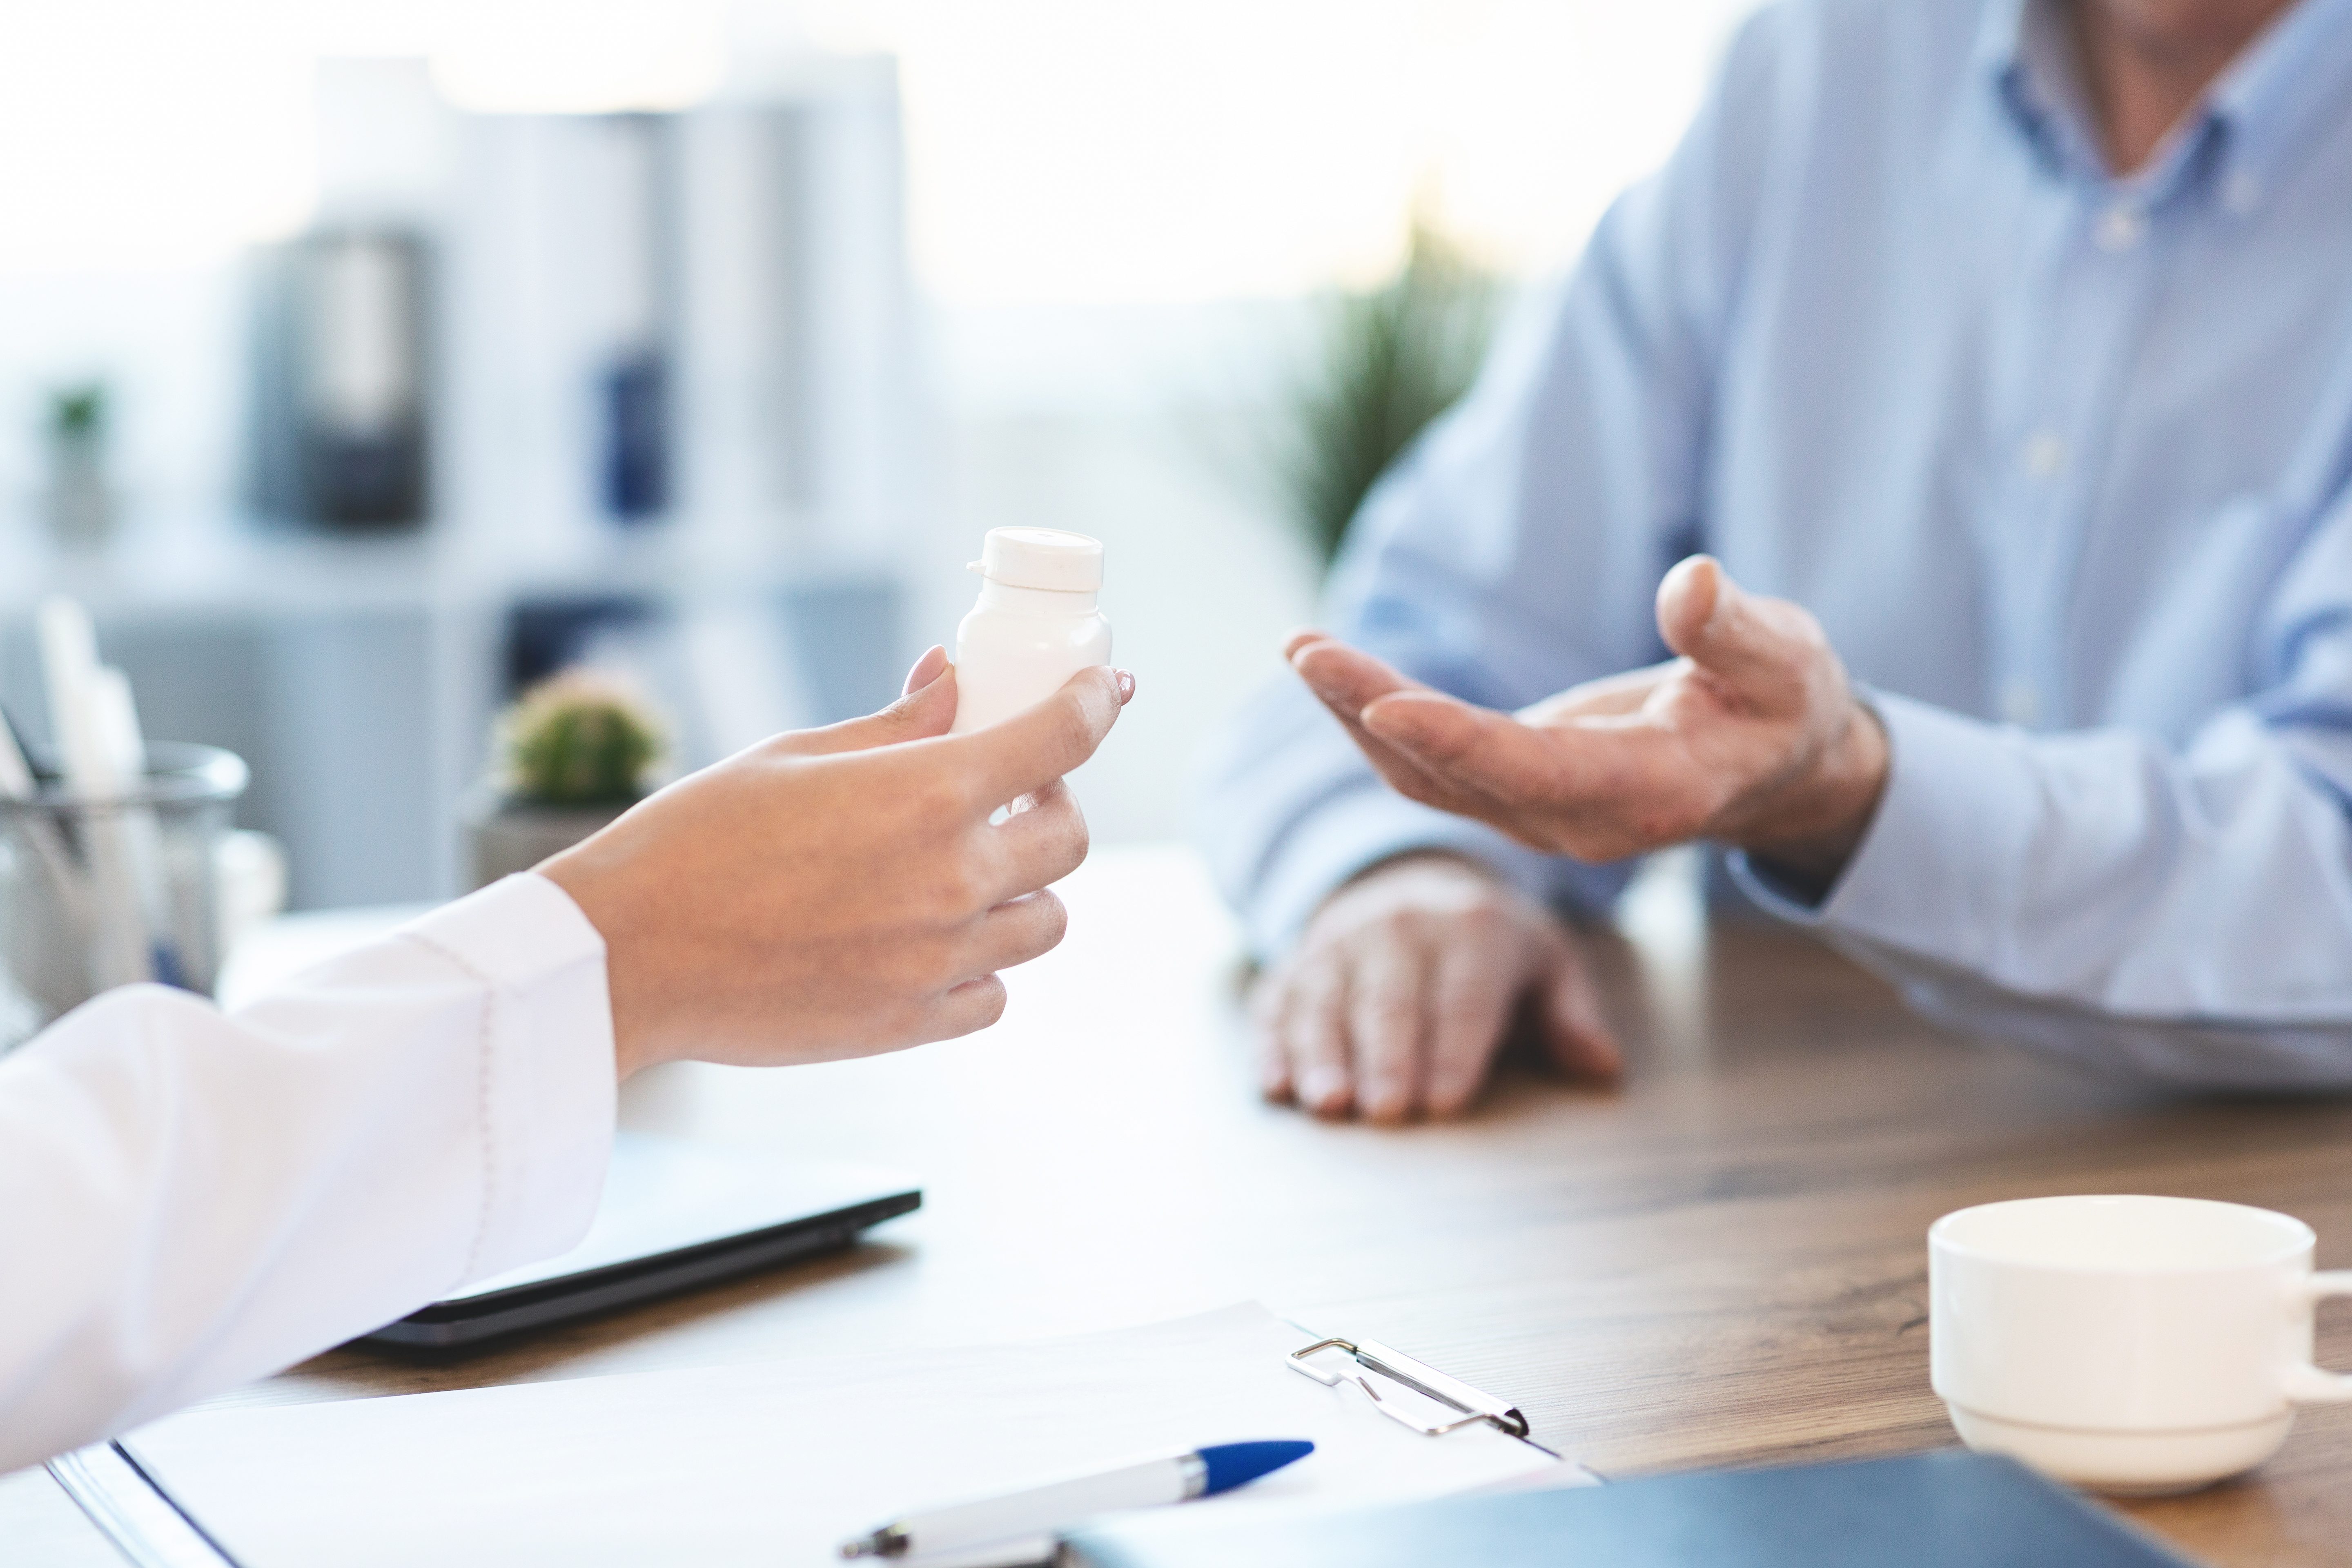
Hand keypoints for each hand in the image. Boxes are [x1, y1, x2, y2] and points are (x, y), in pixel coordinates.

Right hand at [541, 648, 1134, 1077]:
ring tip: (969, 873)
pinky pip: (993, 995)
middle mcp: (951, 879)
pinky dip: (980, 966)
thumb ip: (897, 724)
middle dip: (1053, 806)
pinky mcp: (910, 1022)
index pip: (1061, 738)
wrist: (632, 954)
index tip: (1101, 697)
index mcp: (927, 795)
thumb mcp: (797, 755)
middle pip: (1069, 840)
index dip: (1094, 708)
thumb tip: (954, 675)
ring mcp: (938, 959)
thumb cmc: (698, 840)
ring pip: (1044, 924)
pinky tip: (930, 939)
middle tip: (1013, 795)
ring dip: (1023, 892)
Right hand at [1251, 853, 1619, 1122]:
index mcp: (1471, 926)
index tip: (1446, 1101)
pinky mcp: (1297, 962)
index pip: (1464, 995)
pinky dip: (1271, 1043)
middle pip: (1391, 999)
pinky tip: (1274, 1085)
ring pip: (1327, 1001)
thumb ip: (1570, 1016)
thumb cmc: (1488, 948)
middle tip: (1388, 1113)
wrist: (1411, 884)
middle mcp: (1399, 926)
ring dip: (1323, 1054)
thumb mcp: (1544, 963)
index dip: (1454, 1049)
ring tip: (1329, 1104)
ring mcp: (1340, 943)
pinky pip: (1277, 1001)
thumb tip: (1604, 1068)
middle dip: (1388, 1058)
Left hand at [1286, 556, 1886, 888]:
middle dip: (1372, 714)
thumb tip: (1688, 581)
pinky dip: (1378, 722)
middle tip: (1306, 649)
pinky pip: (1430, 767)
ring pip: (1427, 779)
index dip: (1452, 740)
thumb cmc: (1784, 703)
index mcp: (1647, 794)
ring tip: (1302, 649)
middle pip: (1454, 777)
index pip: (1530, 771)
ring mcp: (1541, 814)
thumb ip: (1733, 632)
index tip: (1380, 704)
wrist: (1778, 767)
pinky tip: (1335, 675)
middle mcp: (1579, 821)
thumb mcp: (1787, 661)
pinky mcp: (1517, 790)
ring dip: (1358, 717)